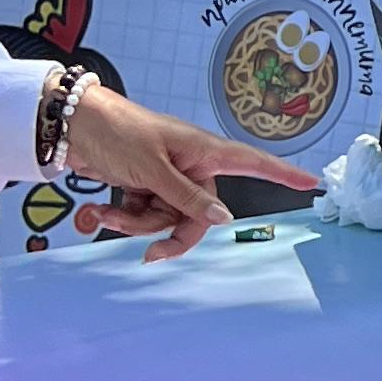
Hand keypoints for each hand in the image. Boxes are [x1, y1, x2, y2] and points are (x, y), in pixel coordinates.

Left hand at [60, 84, 318, 261]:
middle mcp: (190, 166)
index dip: (282, 173)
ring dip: (136, 224)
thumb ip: (187, 197)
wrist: (70, 126)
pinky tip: (100, 210)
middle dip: (170, 233)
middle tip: (151, 254)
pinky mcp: (143, 186)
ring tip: (108, 213)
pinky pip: (144, 214)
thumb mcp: (152, 169)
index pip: (252, 163)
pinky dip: (122, 216)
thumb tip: (223, 220)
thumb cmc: (118, 132)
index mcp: (203, 151)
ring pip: (167, 219)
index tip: (311, 182)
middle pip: (200, 214)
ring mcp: (166, 177)